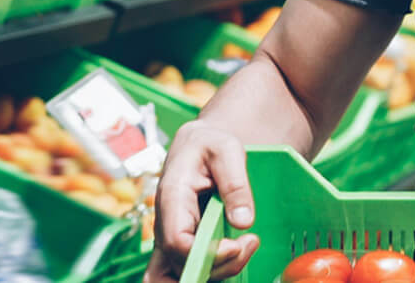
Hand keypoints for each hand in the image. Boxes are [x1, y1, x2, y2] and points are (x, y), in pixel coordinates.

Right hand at [148, 123, 259, 281]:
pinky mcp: (183, 242)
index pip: (177, 241)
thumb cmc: (211, 144)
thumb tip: (243, 221)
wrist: (199, 145)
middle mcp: (166, 222)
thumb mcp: (228, 150)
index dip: (206, 252)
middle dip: (216, 266)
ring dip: (218, 270)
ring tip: (248, 245)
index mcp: (172, 197)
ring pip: (182, 272)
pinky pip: (188, 269)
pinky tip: (238, 251)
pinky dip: (214, 269)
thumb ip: (235, 184)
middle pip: (178, 264)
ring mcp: (172, 235)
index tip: (237, 244)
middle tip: (248, 244)